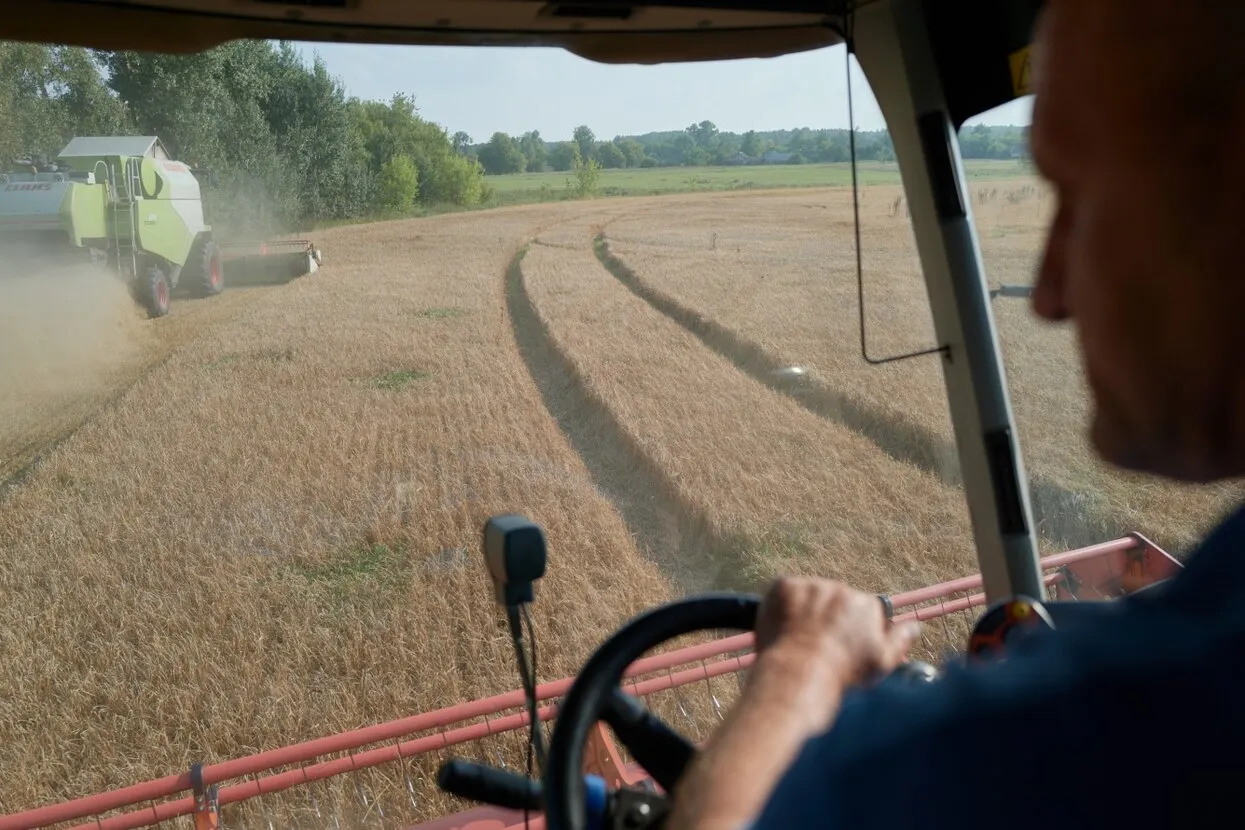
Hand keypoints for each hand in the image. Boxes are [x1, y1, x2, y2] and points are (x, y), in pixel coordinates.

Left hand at [755, 576, 920, 688]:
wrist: (799, 673)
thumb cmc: (842, 674)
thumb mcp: (883, 662)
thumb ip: (901, 639)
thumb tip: (915, 625)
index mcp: (867, 604)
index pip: (860, 609)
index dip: (851, 629)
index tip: (842, 645)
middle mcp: (841, 588)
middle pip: (834, 600)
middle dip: (828, 617)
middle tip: (817, 644)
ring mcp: (811, 585)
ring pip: (809, 595)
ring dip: (806, 610)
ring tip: (800, 639)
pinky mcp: (784, 586)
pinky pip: (784, 592)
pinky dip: (783, 606)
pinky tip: (784, 628)